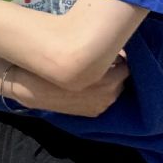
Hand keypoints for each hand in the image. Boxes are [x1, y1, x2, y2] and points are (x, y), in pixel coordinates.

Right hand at [12, 52, 129, 117]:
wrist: (36, 89)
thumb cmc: (54, 68)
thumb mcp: (79, 56)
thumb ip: (99, 54)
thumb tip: (111, 50)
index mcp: (110, 78)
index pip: (125, 65)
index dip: (116, 58)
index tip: (108, 53)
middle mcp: (111, 93)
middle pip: (121, 79)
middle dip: (114, 71)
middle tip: (101, 64)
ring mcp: (103, 105)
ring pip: (114, 91)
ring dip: (108, 83)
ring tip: (94, 76)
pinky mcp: (94, 113)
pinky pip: (104, 101)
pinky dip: (100, 94)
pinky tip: (89, 88)